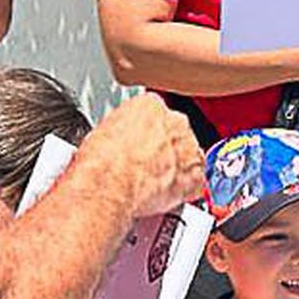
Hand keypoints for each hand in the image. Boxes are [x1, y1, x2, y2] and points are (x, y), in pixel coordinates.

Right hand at [80, 93, 204, 218]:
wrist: (110, 183)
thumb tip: (122, 139)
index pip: (157, 114)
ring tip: (154, 182)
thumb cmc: (102, 160)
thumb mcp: (105, 130)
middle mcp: (175, 122)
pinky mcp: (196, 175)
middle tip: (147, 164)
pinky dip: (186, 189)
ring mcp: (189, 148)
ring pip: (189, 157)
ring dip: (176, 168)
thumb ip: (124, 129)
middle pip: (177, 134)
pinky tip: (166, 194)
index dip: (147, 133)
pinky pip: (197, 182)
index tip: (140, 144)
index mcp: (150, 105)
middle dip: (165, 149)